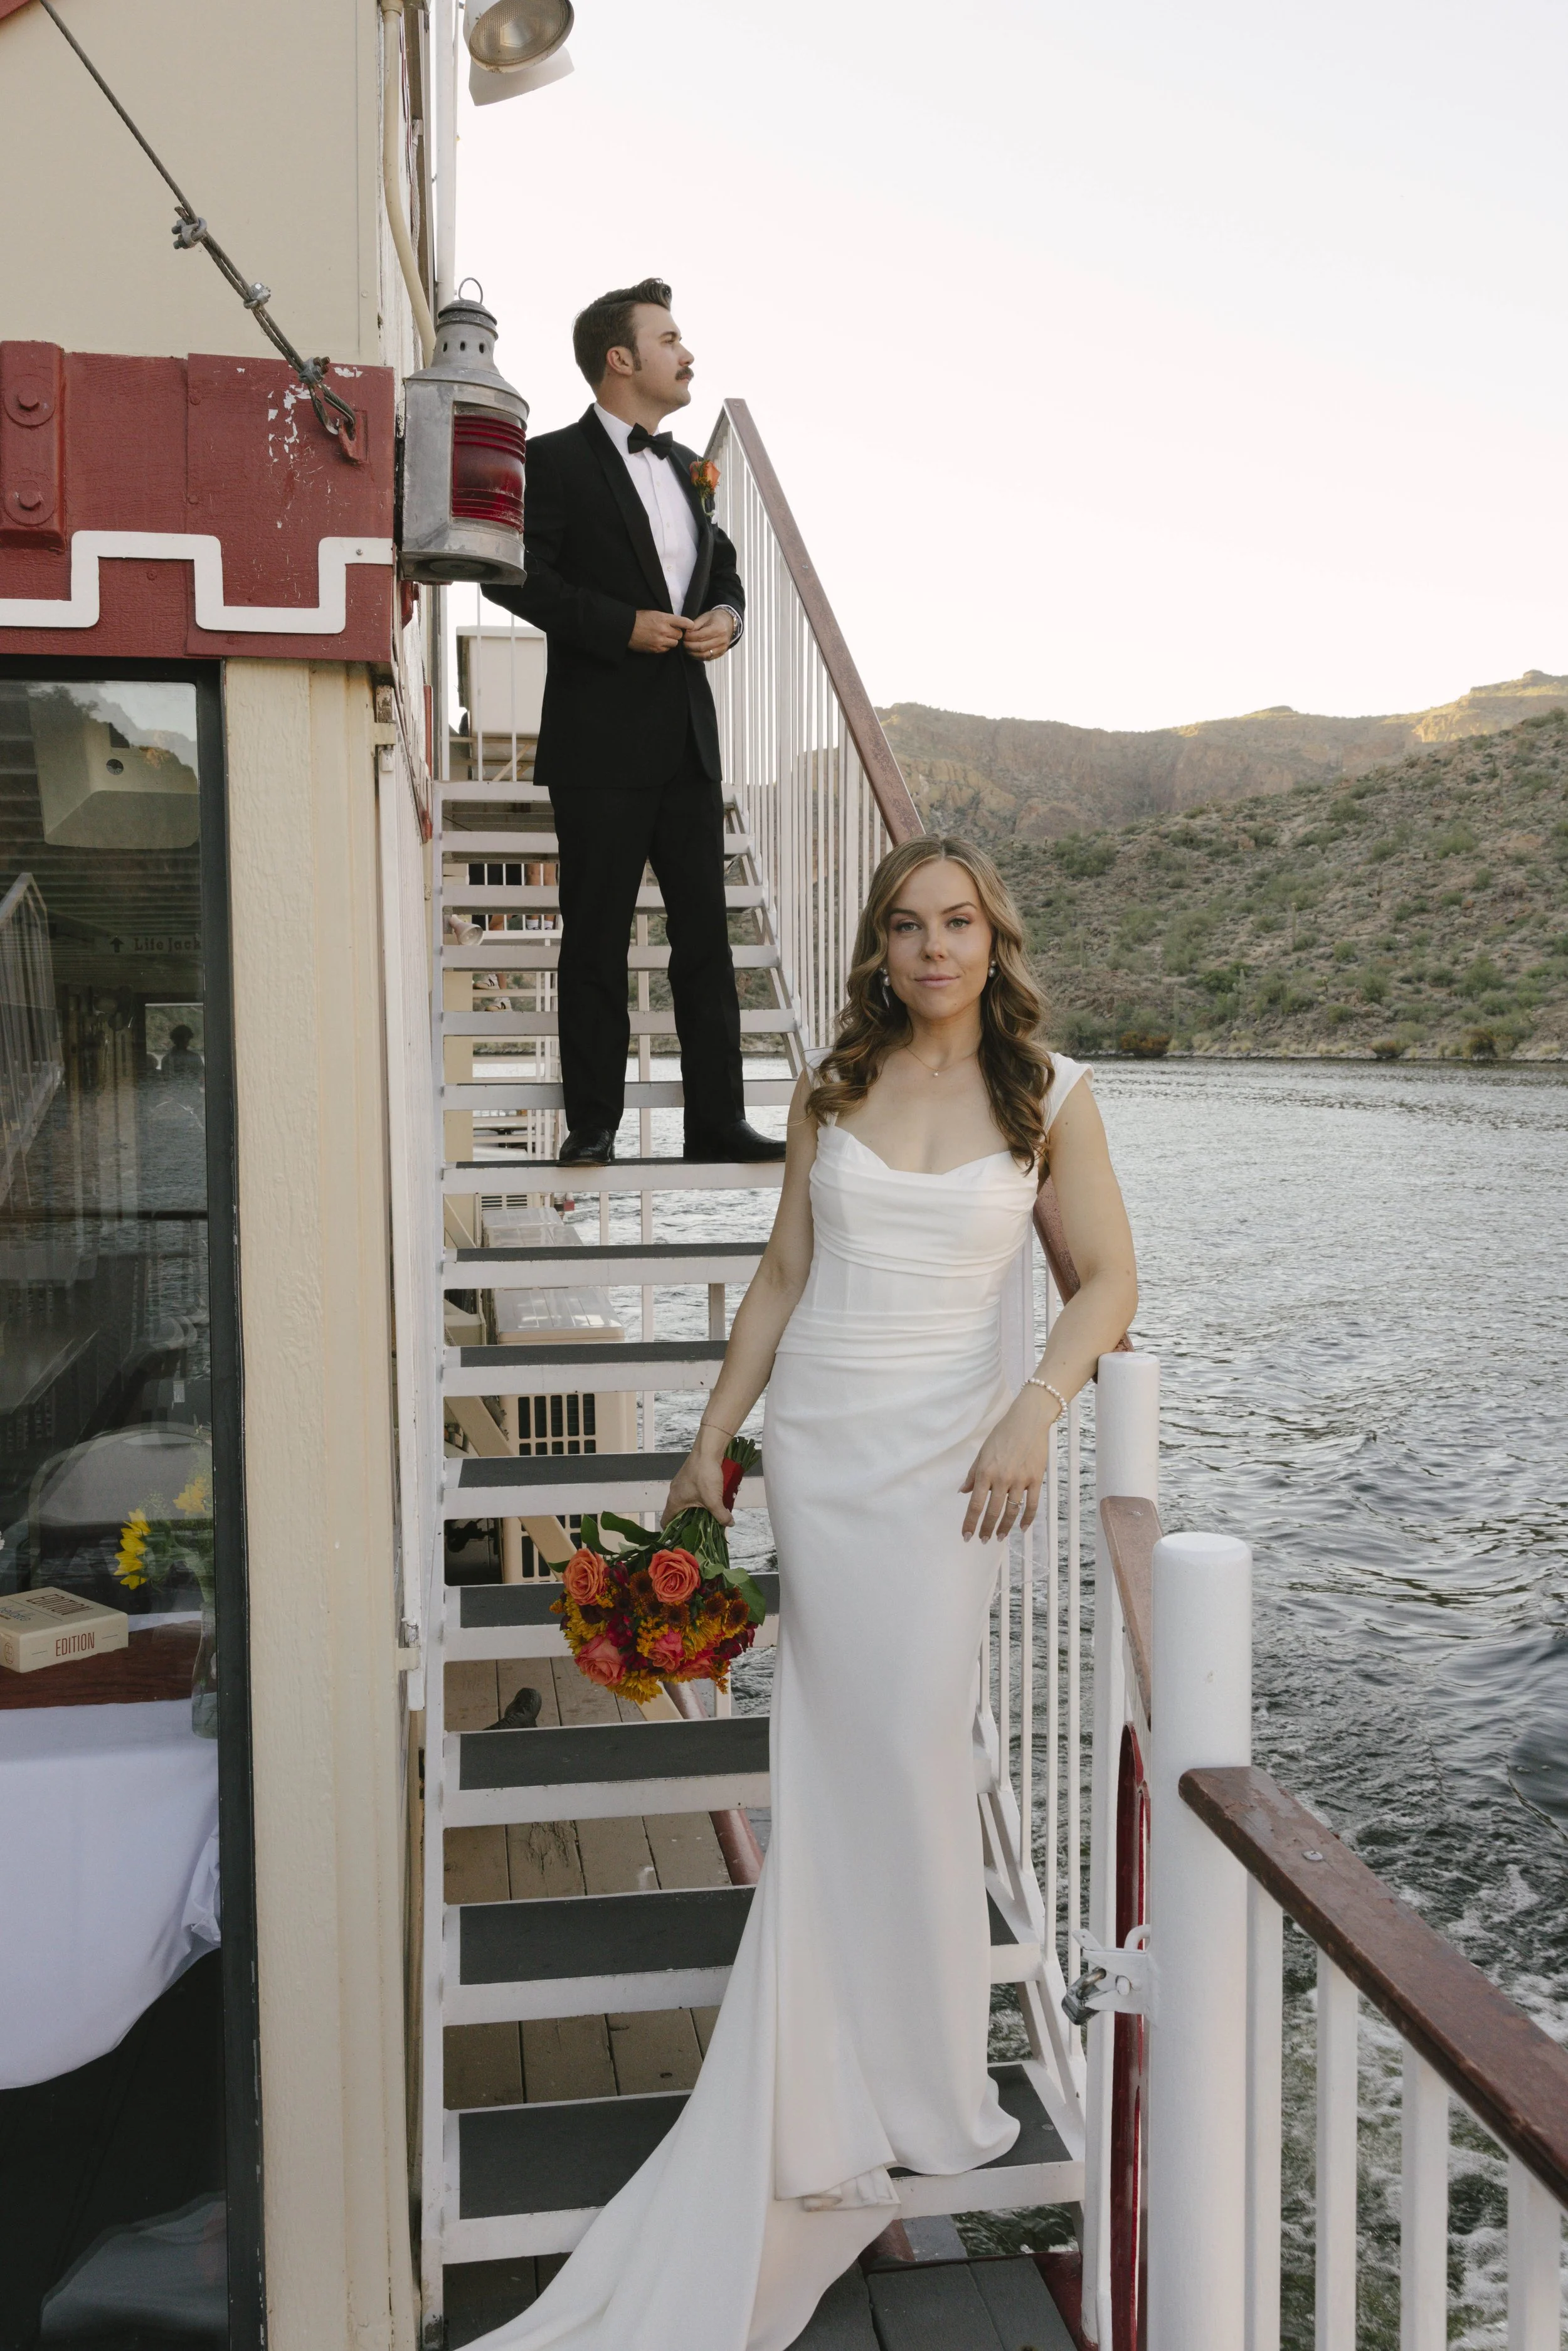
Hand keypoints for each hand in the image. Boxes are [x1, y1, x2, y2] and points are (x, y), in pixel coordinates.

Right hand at [629, 609, 689, 652]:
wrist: (626, 628)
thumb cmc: (640, 618)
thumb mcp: (655, 613)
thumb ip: (667, 618)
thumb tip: (679, 624)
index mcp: (664, 618)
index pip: (684, 622)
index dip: (689, 625)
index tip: (691, 626)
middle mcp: (664, 630)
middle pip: (679, 635)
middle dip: (676, 633)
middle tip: (669, 631)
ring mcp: (660, 641)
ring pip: (674, 643)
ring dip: (671, 641)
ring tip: (663, 637)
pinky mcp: (655, 649)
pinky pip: (666, 650)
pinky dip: (664, 647)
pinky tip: (658, 642)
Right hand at [662, 1427, 731, 1526]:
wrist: (708, 1449)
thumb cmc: (705, 1474)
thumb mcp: (714, 1499)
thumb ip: (721, 1515)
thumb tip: (729, 1523)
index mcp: (674, 1501)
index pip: (666, 1522)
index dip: (673, 1532)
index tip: (683, 1539)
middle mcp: (674, 1493)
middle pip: (678, 1513)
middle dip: (690, 1522)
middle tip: (702, 1529)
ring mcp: (681, 1484)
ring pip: (687, 1503)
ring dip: (697, 1509)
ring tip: (710, 1515)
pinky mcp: (689, 1477)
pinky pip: (692, 1493)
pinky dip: (700, 1498)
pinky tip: (713, 1499)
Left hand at [682, 607, 736, 660]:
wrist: (728, 623)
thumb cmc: (716, 619)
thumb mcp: (705, 617)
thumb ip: (695, 625)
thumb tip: (686, 633)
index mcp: (718, 628)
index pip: (700, 636)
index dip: (689, 637)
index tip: (683, 636)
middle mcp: (721, 640)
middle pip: (701, 646)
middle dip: (689, 646)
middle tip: (683, 643)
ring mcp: (722, 648)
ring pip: (704, 654)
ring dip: (693, 653)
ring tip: (686, 648)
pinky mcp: (720, 653)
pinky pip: (707, 658)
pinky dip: (698, 656)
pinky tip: (693, 652)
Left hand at [960, 1388, 1058, 1541]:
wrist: (1027, 1421)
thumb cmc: (1002, 1434)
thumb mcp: (982, 1452)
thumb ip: (972, 1474)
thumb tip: (963, 1492)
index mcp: (985, 1472)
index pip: (975, 1504)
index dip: (970, 1522)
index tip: (966, 1536)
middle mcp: (1001, 1479)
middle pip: (993, 1512)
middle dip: (986, 1529)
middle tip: (983, 1540)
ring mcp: (1020, 1480)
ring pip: (1011, 1511)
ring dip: (1005, 1527)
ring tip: (1000, 1537)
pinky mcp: (1036, 1479)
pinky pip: (1032, 1504)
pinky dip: (1027, 1519)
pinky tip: (1022, 1528)